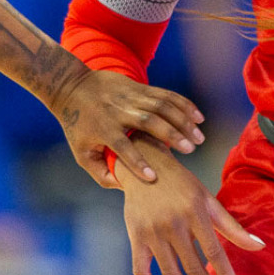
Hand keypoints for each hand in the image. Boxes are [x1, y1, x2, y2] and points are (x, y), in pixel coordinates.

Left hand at [53, 66, 206, 188]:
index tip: (152, 177)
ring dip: (183, 121)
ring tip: (199, 137)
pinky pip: (167, 95)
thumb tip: (123, 186)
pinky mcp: (141, 88)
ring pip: (162, 106)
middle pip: (148, 122)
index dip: (136, 162)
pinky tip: (199, 117)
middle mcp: (119, 111)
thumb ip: (100, 172)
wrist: (74, 88)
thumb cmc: (79, 126)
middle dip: (172, 135)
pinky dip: (184, 105)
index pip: (122, 146)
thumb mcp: (81, 152)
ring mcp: (131, 97)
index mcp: (104, 129)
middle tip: (191, 150)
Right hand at [117, 136, 264, 274]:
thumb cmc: (182, 185)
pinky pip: (140, 270)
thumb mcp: (208, 200)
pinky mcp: (135, 238)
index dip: (224, 273)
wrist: (144, 167)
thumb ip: (232, 226)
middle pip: (192, 266)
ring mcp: (151, 233)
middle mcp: (173, 224)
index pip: (213, 251)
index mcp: (195, 213)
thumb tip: (260, 246)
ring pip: (168, 272)